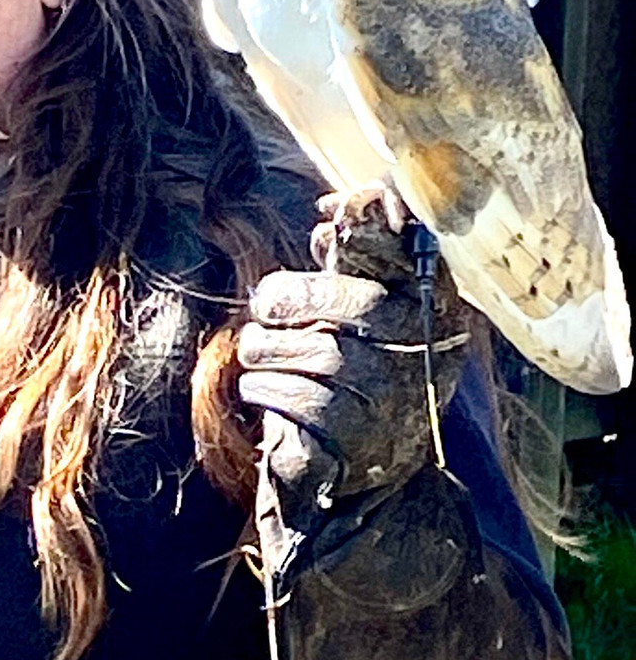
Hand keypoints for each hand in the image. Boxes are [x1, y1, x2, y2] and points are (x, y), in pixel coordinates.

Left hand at [238, 204, 469, 529]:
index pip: (413, 262)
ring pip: (318, 350)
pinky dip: (264, 385)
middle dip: (297, 296)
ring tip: (258, 351)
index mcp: (433, 318)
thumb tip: (330, 216)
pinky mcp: (354, 439)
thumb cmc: (349, 377)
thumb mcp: (356, 321)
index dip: (370, 232)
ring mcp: (392, 401)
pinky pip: (294, 394)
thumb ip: (348, 269)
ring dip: (269, 347)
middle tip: (264, 304)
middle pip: (359, 305)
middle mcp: (423, 359)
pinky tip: (262, 386)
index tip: (323, 219)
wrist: (358, 474)